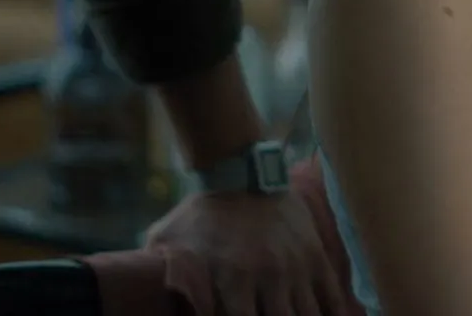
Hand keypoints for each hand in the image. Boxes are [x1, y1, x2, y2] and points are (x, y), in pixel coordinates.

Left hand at [145, 190, 341, 315]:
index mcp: (234, 279)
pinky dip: (334, 314)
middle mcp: (270, 276)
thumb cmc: (200, 212)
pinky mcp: (314, 253)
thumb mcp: (167, 242)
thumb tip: (137, 295)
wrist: (241, 169)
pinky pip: (332, 294)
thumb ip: (162, 274)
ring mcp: (296, 265)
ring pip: (308, 315)